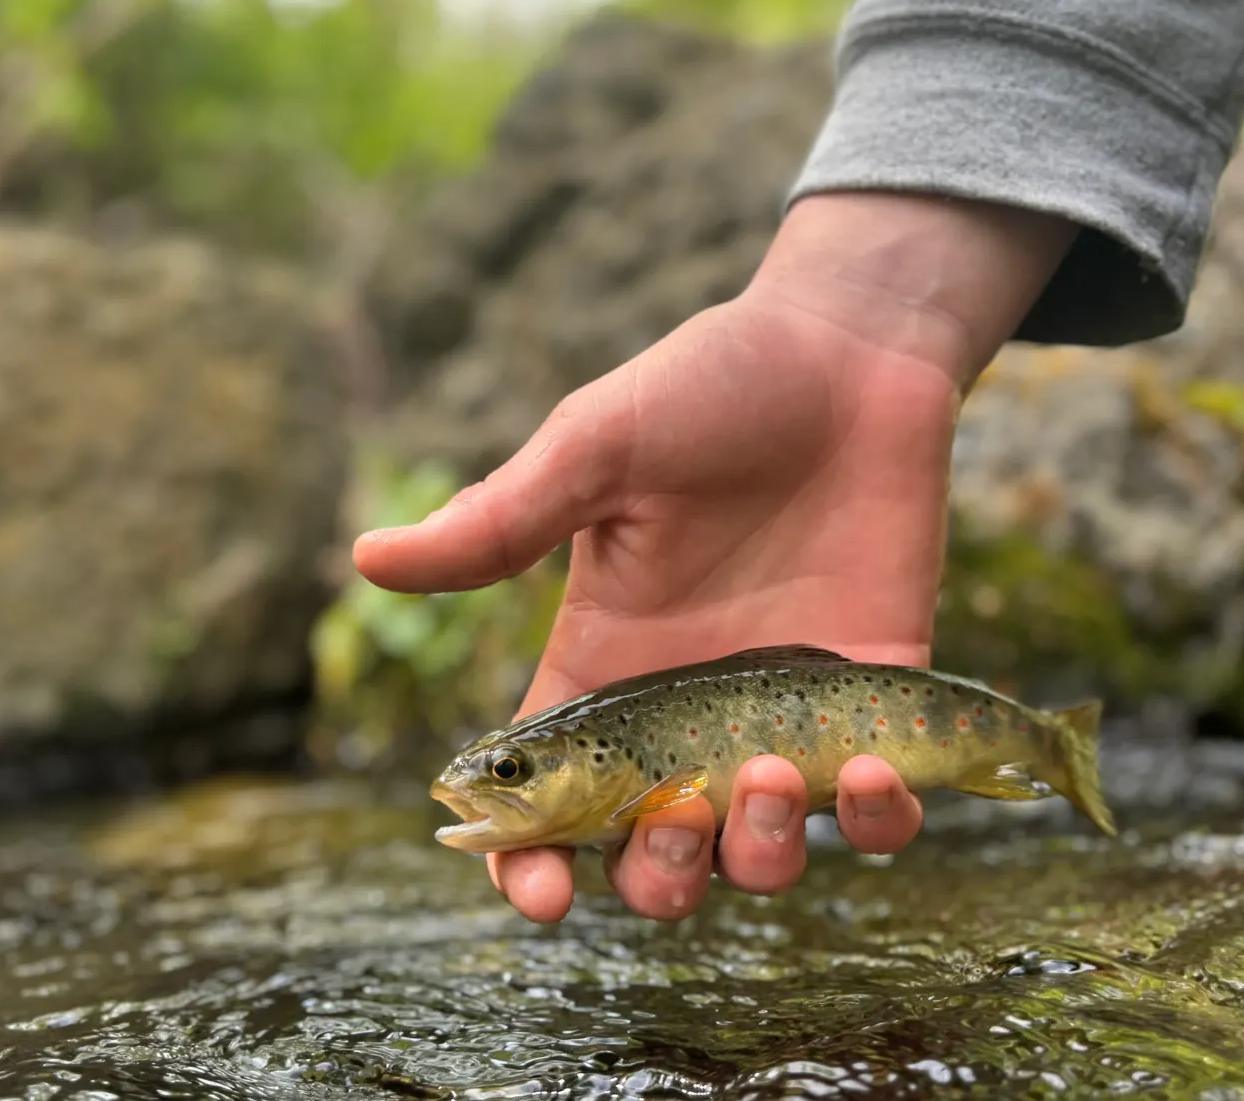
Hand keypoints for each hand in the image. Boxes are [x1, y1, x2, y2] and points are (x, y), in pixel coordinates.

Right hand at [354, 191, 1074, 922]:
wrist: (846, 349)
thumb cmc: (709, 386)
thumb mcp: (596, 448)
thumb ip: (501, 519)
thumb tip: (364, 557)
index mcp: (606, 661)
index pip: (549, 799)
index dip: (528, 866)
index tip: (542, 895)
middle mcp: (687, 707)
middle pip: (652, 854)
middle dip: (659, 876)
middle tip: (681, 817)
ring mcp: (781, 709)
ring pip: (761, 853)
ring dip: (760, 853)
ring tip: (770, 775)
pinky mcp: (876, 694)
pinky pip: (879, 805)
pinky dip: (879, 819)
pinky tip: (875, 772)